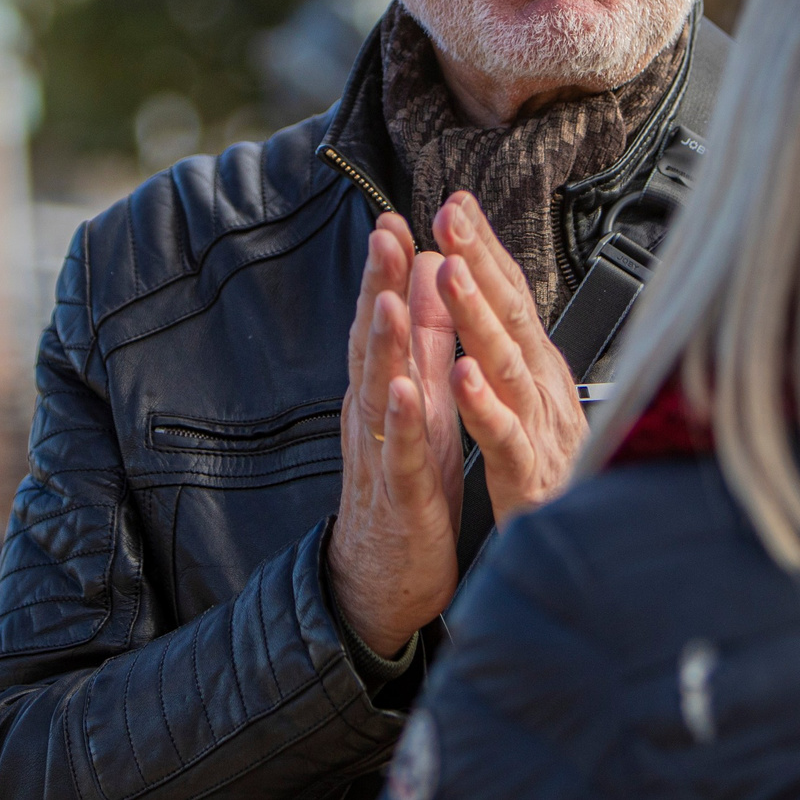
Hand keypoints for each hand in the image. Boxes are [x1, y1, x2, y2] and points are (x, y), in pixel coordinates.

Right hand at [328, 218, 462, 655]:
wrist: (383, 582)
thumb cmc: (407, 485)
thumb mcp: (421, 404)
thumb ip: (425, 342)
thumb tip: (427, 277)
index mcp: (386, 390)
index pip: (382, 320)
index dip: (387, 270)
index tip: (394, 217)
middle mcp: (375, 415)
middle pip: (371, 343)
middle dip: (377, 287)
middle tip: (384, 235)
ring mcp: (383, 455)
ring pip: (379, 391)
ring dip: (382, 344)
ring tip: (387, 300)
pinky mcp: (400, 497)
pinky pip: (400, 455)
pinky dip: (402, 422)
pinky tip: (407, 393)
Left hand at [433, 191, 590, 527]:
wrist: (595, 555)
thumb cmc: (560, 478)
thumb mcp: (534, 403)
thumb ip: (515, 351)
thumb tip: (499, 293)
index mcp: (540, 372)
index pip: (513, 298)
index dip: (486, 247)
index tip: (456, 202)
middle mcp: (546, 391)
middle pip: (512, 316)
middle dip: (481, 260)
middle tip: (450, 214)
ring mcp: (543, 431)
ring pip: (509, 366)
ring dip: (478, 317)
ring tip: (451, 276)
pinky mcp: (533, 478)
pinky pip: (506, 438)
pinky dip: (485, 405)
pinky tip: (462, 377)